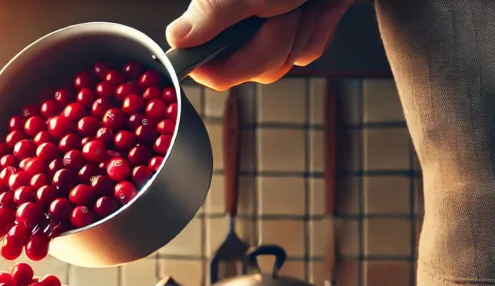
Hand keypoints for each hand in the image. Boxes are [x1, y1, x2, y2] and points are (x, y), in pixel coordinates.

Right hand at [166, 0, 352, 89]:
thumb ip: (211, 13)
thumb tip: (176, 38)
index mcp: (215, 17)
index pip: (207, 67)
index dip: (230, 64)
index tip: (250, 39)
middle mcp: (237, 27)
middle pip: (250, 70)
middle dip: (276, 43)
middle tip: (283, 10)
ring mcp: (268, 32)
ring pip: (283, 63)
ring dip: (301, 32)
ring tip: (301, 3)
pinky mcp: (296, 33)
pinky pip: (307, 51)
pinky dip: (318, 28)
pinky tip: (316, 7)